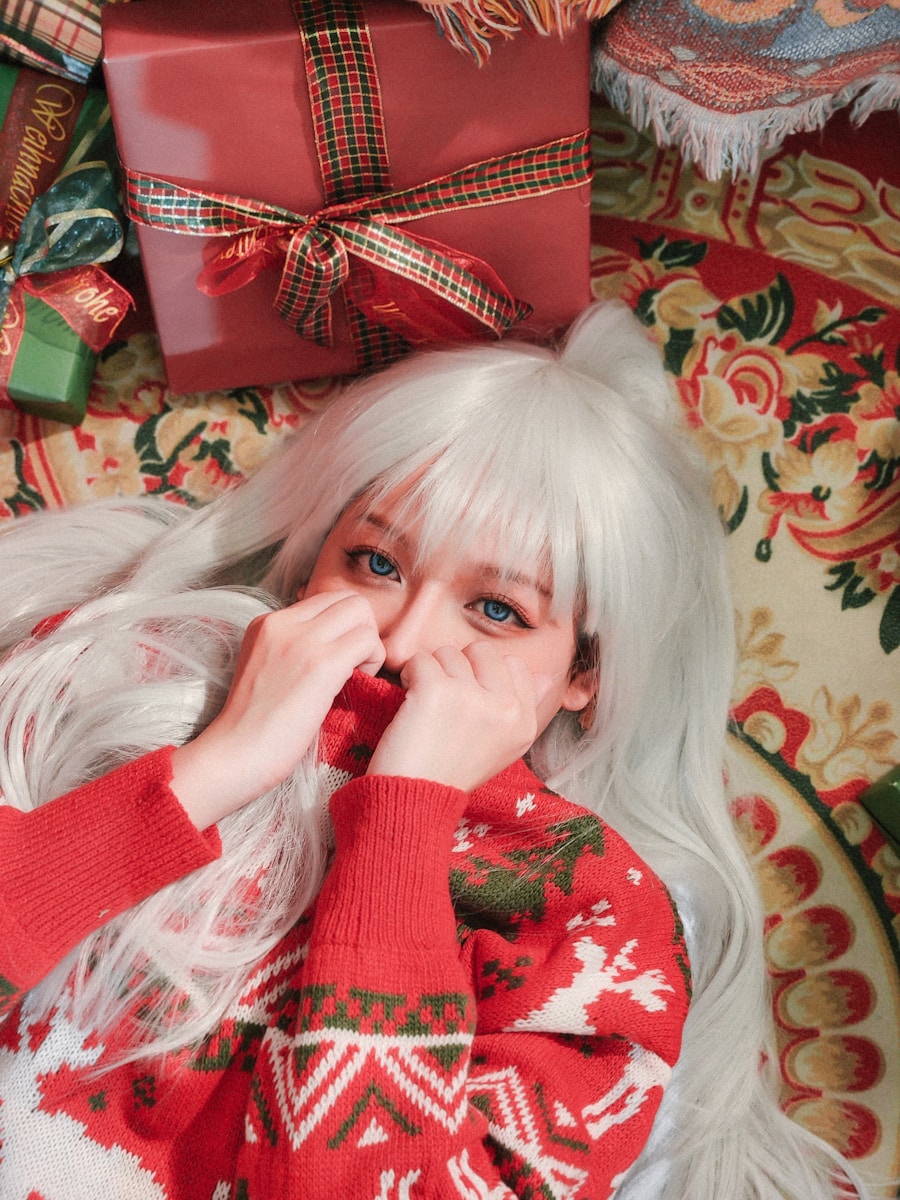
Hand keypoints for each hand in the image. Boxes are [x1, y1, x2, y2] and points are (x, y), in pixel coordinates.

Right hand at [171, 591, 383, 827]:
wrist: (235, 754)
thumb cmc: (253, 727)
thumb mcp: (266, 670)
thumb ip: (293, 650)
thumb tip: (332, 646)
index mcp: (268, 623)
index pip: (325, 599)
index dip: (344, 627)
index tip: (340, 657)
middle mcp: (283, 622)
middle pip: (348, 599)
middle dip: (362, 630)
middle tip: (354, 665)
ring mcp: (301, 640)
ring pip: (362, 613)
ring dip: (369, 644)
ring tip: (354, 676)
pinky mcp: (320, 663)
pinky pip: (368, 641)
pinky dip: (372, 662)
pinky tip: (355, 686)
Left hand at [366, 642, 537, 792]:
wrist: (415, 800)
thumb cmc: (451, 773)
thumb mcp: (503, 747)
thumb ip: (526, 709)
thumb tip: (546, 677)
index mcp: (524, 723)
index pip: (516, 665)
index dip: (485, 673)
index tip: (468, 699)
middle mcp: (506, 709)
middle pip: (482, 650)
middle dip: (458, 666)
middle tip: (444, 698)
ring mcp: (473, 698)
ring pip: (448, 653)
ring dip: (430, 672)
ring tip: (425, 705)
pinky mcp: (437, 691)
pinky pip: (419, 660)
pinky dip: (408, 676)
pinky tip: (409, 703)